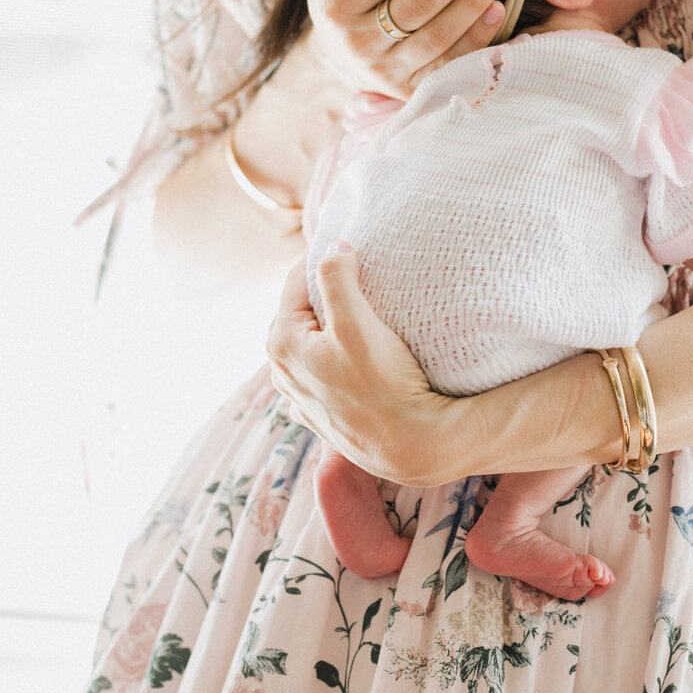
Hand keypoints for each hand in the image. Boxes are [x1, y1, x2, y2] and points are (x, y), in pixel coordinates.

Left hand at [266, 244, 455, 484]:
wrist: (411, 445)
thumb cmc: (383, 383)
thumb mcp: (356, 321)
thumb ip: (336, 276)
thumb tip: (333, 246)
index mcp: (281, 343)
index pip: (296, 280)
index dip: (326, 259)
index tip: (354, 249)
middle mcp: (282, 372)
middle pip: (300, 312)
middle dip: (325, 293)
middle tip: (361, 279)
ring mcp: (300, 398)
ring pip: (310, 343)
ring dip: (330, 327)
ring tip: (362, 317)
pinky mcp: (322, 417)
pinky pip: (321, 374)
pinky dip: (334, 359)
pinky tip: (354, 360)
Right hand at [299, 0, 511, 98]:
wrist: (340, 50)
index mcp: (335, 6)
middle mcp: (358, 44)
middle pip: (420, 4)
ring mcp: (386, 72)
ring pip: (438, 37)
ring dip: (474, 2)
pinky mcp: (411, 90)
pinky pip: (450, 65)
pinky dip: (478, 38)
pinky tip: (497, 8)